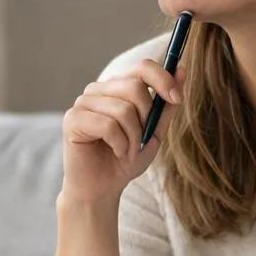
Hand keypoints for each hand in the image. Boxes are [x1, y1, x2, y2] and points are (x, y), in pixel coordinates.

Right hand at [59, 60, 186, 207]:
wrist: (102, 189)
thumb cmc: (125, 160)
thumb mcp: (155, 132)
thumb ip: (166, 104)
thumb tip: (182, 68)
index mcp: (117, 87)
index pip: (142, 67)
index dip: (163, 79)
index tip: (177, 98)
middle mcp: (98, 89)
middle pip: (135, 87)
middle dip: (147, 119)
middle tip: (141, 140)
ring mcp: (83, 102)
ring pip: (123, 110)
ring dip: (133, 138)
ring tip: (128, 151)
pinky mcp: (73, 119)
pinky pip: (108, 125)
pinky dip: (120, 144)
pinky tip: (116, 153)